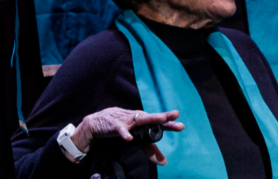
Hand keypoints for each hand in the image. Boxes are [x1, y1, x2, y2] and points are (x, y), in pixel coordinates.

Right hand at [70, 108, 184, 164]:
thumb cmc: (120, 129)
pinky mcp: (114, 125)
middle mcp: (137, 119)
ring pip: (139, 119)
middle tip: (175, 115)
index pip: (158, 122)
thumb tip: (165, 162)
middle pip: (152, 118)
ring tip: (161, 120)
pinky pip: (120, 129)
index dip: (169, 124)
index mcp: (143, 122)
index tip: (181, 126)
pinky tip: (129, 138)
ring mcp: (126, 120)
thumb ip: (150, 149)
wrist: (96, 124)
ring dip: (150, 119)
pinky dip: (124, 133)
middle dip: (163, 117)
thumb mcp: (137, 139)